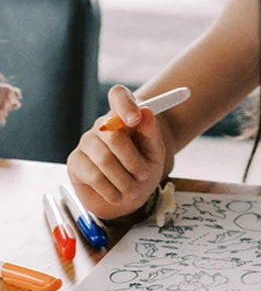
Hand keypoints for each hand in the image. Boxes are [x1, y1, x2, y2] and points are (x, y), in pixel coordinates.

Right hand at [67, 85, 167, 219]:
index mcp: (124, 116)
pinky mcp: (75, 162)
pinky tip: (117, 195)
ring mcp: (86, 142)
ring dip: (123, 179)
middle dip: (132, 160)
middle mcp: (102, 125)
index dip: (125, 105)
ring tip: (133, 190)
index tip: (135, 119)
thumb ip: (151, 132)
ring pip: (103, 158)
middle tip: (144, 175)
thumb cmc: (144, 169)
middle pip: (112, 135)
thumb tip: (146, 112)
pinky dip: (110, 189)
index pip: (118, 95)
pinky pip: (92, 175)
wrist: (130, 194)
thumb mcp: (155, 152)